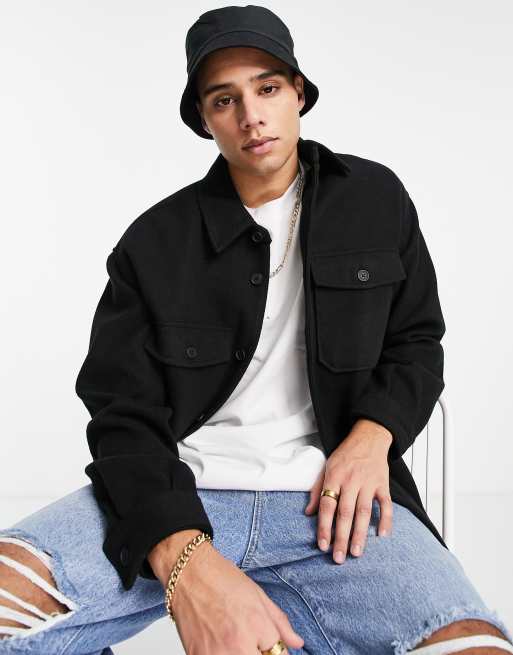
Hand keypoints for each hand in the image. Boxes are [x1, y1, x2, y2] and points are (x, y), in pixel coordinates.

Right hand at [160, 541, 304, 653]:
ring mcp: (217, 653)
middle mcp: (239, 643)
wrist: (187, 573)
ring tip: (234, 641)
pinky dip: (221, 654)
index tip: (269, 646)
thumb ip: (280, 623)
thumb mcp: (258, 595)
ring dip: (241, 654)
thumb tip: (297, 643)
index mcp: (258, 625)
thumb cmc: (221, 578)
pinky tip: (219, 643)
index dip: (276, 651)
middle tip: (252, 643)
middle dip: (259, 653)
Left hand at [304, 418, 393, 562]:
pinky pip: (385, 504)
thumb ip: (317, 489)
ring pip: (363, 512)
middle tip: (338, 558)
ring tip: (356, 553)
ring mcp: (368, 483)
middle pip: (345, 513)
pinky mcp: (383, 484)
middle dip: (341, 537)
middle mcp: (351, 480)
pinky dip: (385, 520)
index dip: (324, 526)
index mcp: (334, 476)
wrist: (368, 437)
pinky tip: (382, 535)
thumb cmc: (345, 455)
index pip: (327, 505)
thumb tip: (308, 512)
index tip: (323, 545)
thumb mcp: (326, 467)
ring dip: (360, 534)